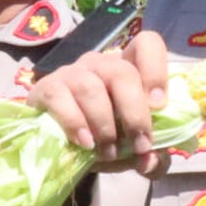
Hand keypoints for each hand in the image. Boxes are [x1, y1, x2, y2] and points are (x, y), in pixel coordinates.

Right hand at [24, 31, 176, 174]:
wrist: (61, 149)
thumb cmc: (106, 140)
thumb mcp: (134, 151)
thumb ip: (152, 157)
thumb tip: (150, 161)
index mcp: (129, 69)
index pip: (147, 44)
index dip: (156, 71)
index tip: (159, 104)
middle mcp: (101, 64)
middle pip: (122, 73)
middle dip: (134, 113)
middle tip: (139, 145)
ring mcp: (72, 72)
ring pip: (91, 88)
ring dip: (104, 124)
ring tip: (108, 151)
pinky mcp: (46, 88)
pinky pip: (59, 97)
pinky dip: (74, 123)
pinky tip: (84, 143)